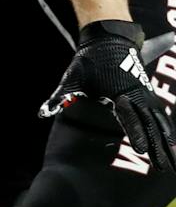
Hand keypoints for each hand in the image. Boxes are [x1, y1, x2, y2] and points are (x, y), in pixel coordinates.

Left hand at [40, 19, 175, 170]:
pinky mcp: (147, 93)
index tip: (142, 150)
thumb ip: (59, 97)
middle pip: (148, 125)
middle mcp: (135, 95)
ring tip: (171, 161)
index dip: (136, 134)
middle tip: (161, 168)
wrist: (109, 38)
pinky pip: (160, 113)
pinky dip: (166, 128)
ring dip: (165, 141)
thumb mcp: (72, 78)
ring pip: (158, 121)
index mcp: (118, 93)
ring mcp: (144, 94)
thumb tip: (43, 112)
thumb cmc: (88, 61)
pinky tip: (172, 143)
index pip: (129, 118)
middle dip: (156, 147)